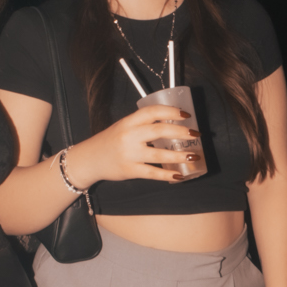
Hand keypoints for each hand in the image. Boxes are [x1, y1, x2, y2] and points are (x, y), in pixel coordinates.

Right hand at [81, 104, 200, 184]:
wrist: (89, 159)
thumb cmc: (111, 141)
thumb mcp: (124, 127)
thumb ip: (143, 124)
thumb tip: (173, 123)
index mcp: (129, 122)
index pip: (152, 112)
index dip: (171, 111)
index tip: (187, 114)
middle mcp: (129, 136)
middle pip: (160, 131)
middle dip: (182, 132)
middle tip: (197, 134)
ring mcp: (129, 154)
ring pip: (159, 155)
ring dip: (180, 156)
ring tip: (195, 156)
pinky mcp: (130, 171)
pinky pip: (153, 174)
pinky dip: (168, 175)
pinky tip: (180, 175)